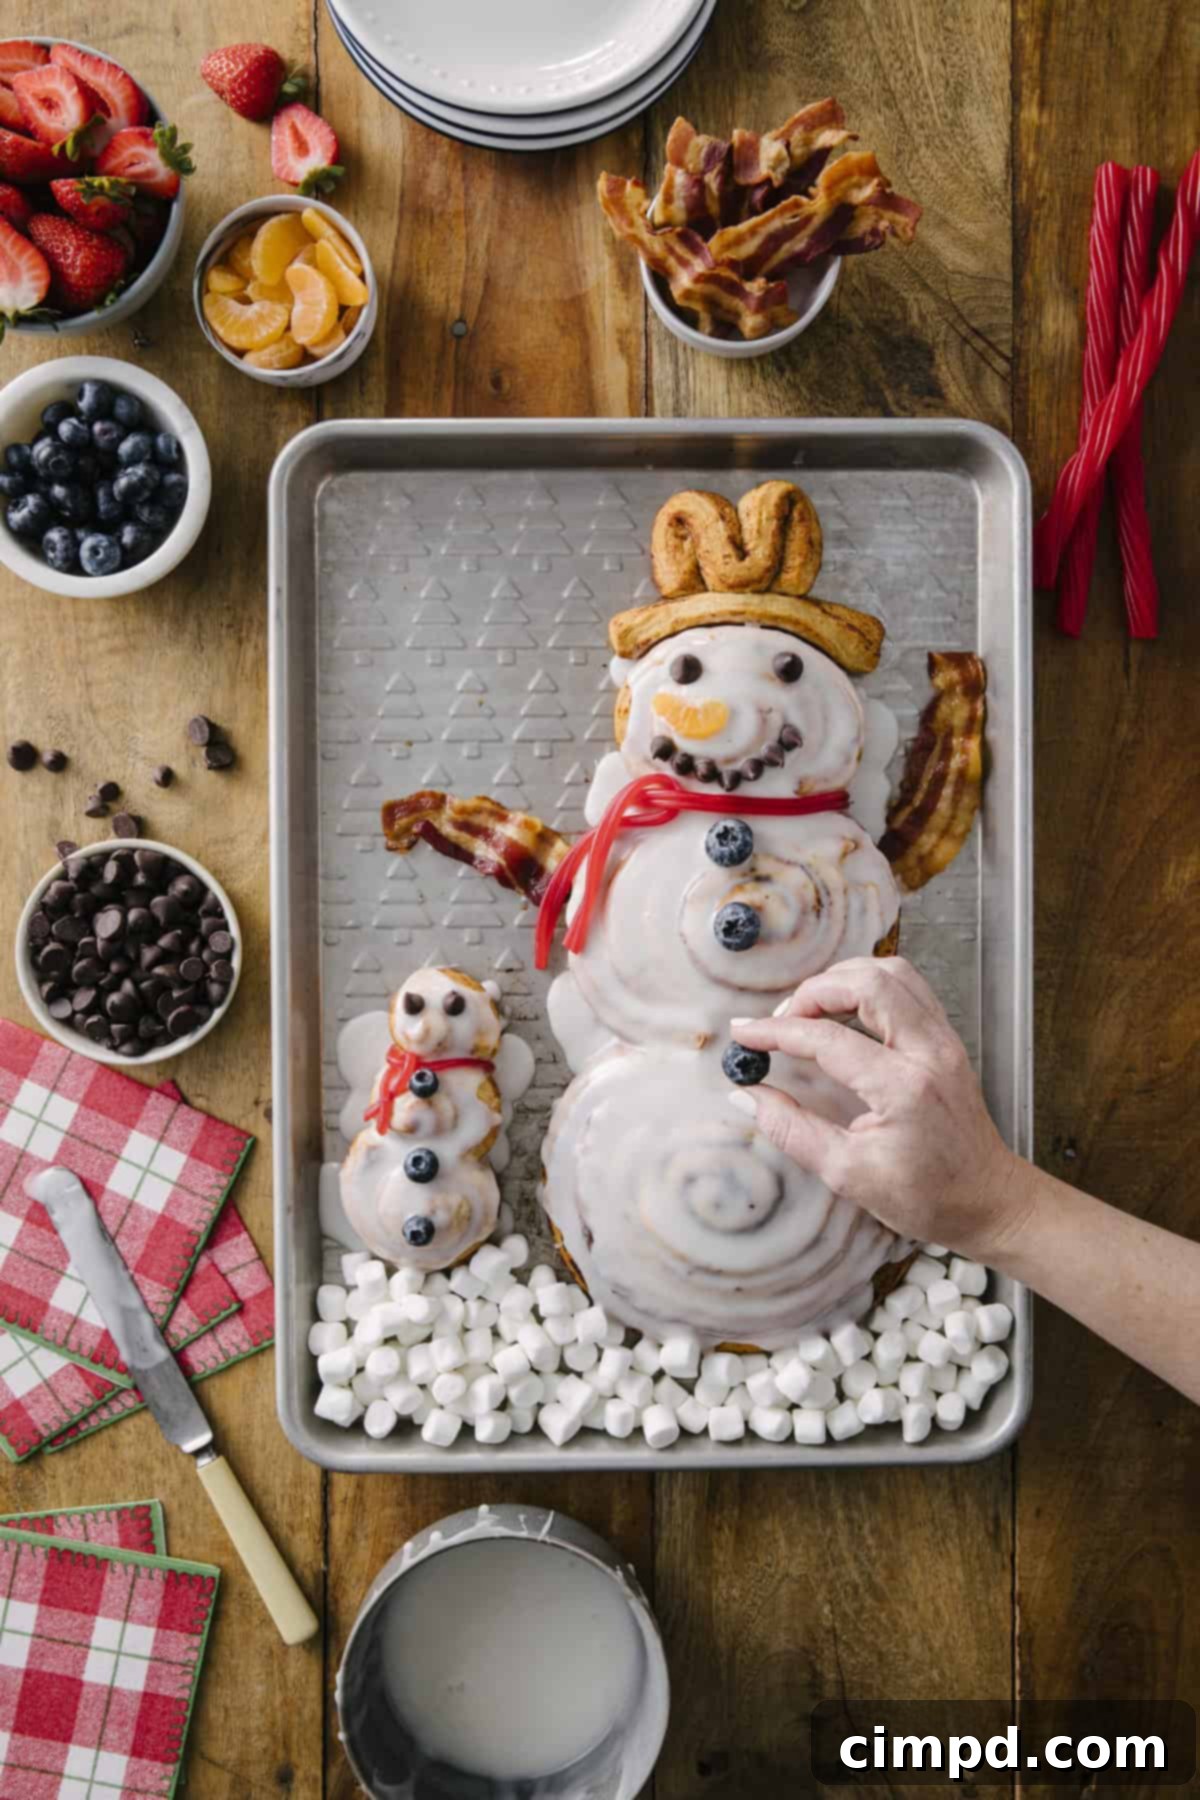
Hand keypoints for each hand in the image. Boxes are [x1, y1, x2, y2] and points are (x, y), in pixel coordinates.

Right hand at [729, 957, 1024, 1260]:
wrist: (989, 1201)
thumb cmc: (927, 1197)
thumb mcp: (848, 1174)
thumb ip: (792, 1129)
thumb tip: (746, 1096)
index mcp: (904, 1089)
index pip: (827, 1038)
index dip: (777, 1032)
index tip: (744, 1034)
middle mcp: (930, 1053)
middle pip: (867, 983)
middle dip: (813, 991)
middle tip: (782, 1020)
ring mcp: (945, 1041)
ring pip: (893, 973)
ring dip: (844, 980)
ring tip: (811, 1008)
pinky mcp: (948, 1040)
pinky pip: (910, 988)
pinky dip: (870, 986)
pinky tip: (846, 1008)